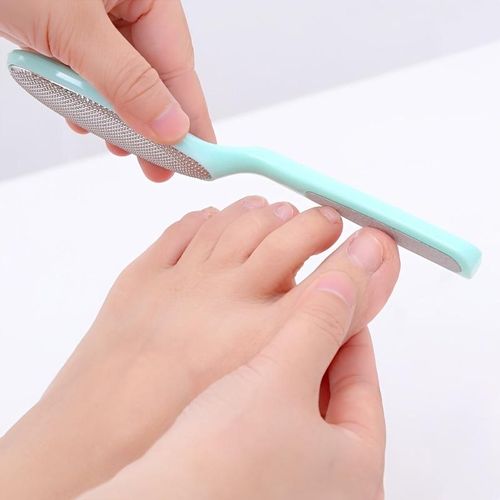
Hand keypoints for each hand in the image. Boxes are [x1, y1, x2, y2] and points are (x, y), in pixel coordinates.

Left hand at [0, 0, 214, 180]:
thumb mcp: (74, 30)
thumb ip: (127, 81)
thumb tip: (172, 128)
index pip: (178, 67)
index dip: (191, 117)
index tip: (201, 157)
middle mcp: (128, 4)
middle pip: (153, 77)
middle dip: (154, 126)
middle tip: (162, 169)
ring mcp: (97, 16)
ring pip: (121, 78)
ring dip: (118, 116)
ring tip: (122, 150)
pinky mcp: (70, 27)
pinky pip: (92, 71)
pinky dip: (87, 97)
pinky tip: (84, 118)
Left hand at [0, 197, 398, 498]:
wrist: (97, 439)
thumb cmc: (177, 431)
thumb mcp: (266, 399)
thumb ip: (315, 355)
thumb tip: (348, 326)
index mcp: (265, 335)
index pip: (336, 279)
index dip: (366, 257)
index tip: (378, 243)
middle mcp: (228, 295)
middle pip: (296, 232)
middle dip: (323, 223)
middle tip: (331, 223)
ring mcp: (184, 277)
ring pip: (243, 220)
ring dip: (271, 213)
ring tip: (284, 215)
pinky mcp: (146, 272)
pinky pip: (189, 226)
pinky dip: (213, 218)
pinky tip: (224, 222)